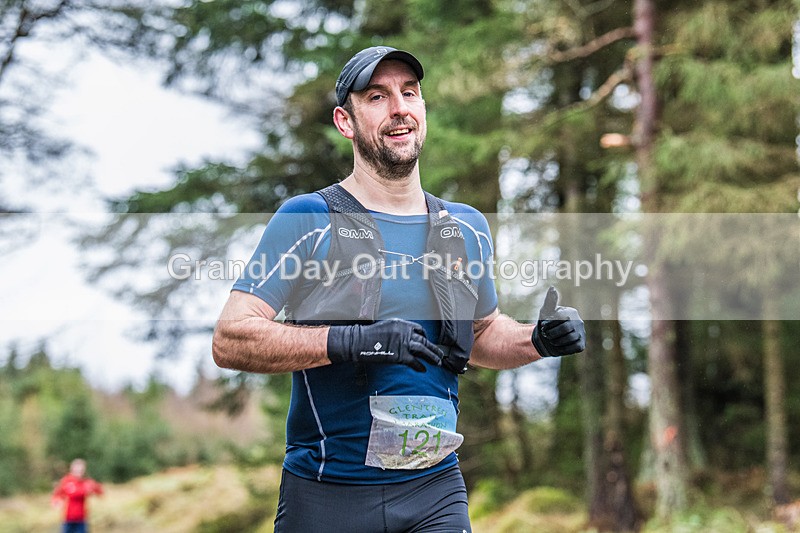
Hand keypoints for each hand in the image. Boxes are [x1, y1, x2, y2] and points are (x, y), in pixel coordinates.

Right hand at [327, 319, 443, 371]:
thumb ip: (397, 331)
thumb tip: (405, 339)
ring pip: (423, 350)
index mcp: (401, 323)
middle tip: (440, 354)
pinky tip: (423, 369)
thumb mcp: (386, 326)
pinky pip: (414, 362)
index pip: (419, 329)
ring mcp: (403, 343)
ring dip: (432, 357)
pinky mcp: (400, 355)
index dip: (425, 337)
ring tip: (437, 363)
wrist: (359, 341)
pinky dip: (420, 366)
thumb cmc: (368, 335)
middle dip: (433, 348)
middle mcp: (405, 332)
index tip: (427, 342)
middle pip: (424, 340)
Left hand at [531, 287, 585, 356]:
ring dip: (556, 341)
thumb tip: (552, 288)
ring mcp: (582, 334)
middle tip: (546, 335)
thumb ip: (550, 301)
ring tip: (551, 340)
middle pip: (566, 329)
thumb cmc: (546, 324)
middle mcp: (579, 322)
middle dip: (552, 333)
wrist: (545, 340)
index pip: (561, 318)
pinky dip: (563, 349)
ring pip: (570, 339)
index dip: (549, 324)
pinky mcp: (581, 345)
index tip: (543, 326)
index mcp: (571, 312)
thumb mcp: (545, 312)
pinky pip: (574, 348)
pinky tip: (558, 346)